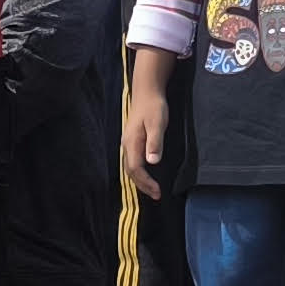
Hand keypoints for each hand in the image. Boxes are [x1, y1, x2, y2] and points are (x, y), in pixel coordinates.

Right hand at [120, 73, 167, 201]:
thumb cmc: (153, 106)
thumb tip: (152, 162)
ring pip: (130, 166)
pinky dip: (138, 171)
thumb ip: (155, 142)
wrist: (147, 91)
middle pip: (130, 171)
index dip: (146, 182)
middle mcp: (127, 144)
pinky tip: (146, 172)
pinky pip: (132, 160)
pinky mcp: (132, 139)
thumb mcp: (157, 123)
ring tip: (151, 188)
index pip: (136, 169)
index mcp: (132, 142)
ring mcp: (128, 142)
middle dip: (142, 185)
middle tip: (155, 195)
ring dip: (139, 179)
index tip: (157, 191)